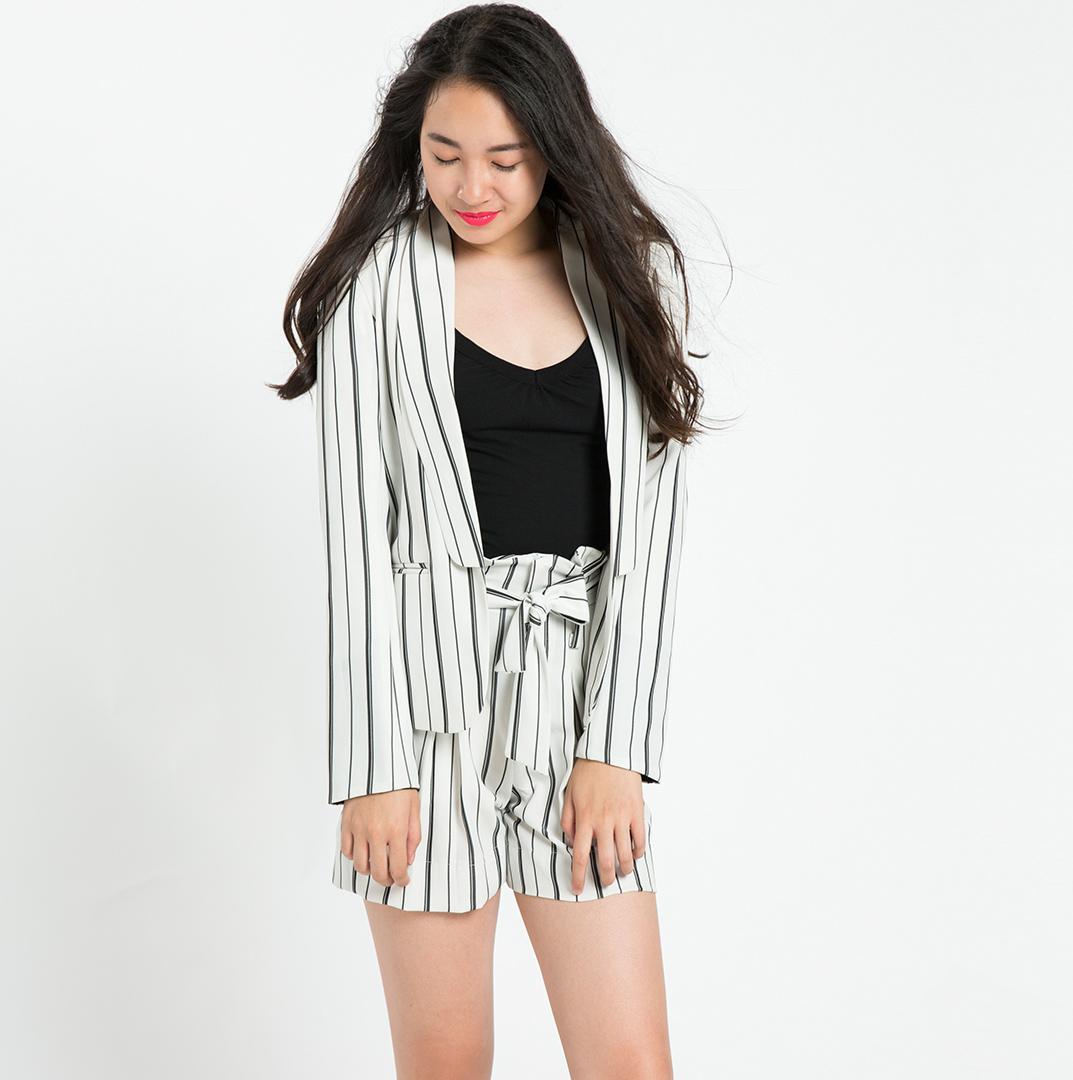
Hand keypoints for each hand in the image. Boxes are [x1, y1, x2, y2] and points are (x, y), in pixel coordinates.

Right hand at [340, 788, 420, 887]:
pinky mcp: (347, 823)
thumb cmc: (399, 786)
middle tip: (391, 878)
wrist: (378, 766)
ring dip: (369, 871)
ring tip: (377, 866)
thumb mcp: (414, 809)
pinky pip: (346, 850)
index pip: (397, 868)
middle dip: (386, 881)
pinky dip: (354, 856)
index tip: (403, 880)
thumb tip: (408, 859)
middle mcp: (376, 833)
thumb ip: (413, 837)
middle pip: (378, 872)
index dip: (402, 879)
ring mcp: (359, 829)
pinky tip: (363, 852)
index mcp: (396, 830)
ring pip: (360, 865)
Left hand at [561, 759, 644, 893]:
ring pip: (625, 855)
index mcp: (585, 819)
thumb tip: (572, 841)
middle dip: (605, 878)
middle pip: (606, 862)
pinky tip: (634, 855)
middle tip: (605, 884)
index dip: (578, 876)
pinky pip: (640, 839)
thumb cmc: (588, 772)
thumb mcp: (570, 794)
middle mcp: (604, 822)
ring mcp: (622, 818)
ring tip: (622, 873)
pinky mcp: (637, 812)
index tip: (576, 889)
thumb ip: (568, 820)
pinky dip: (638, 852)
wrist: (611, 753)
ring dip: (624, 869)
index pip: (581, 856)